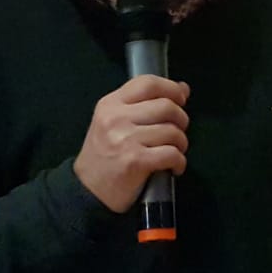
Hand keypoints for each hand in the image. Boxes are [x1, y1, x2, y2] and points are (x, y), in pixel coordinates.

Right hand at [73, 75, 190, 212]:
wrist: (88, 190)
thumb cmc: (105, 154)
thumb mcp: (115, 122)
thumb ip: (145, 104)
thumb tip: (183, 88)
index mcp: (110, 104)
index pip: (148, 83)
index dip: (171, 89)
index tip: (180, 99)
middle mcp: (116, 118)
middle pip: (166, 106)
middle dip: (181, 120)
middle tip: (176, 133)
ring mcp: (125, 139)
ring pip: (172, 131)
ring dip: (181, 144)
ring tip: (173, 151)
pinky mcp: (136, 161)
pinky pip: (172, 154)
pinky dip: (179, 162)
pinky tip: (173, 167)